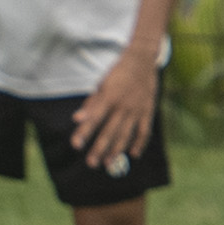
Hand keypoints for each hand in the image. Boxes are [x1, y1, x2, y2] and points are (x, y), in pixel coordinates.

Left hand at [71, 51, 160, 170]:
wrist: (143, 60)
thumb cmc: (117, 72)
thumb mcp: (101, 84)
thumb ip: (90, 103)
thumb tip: (76, 119)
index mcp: (109, 97)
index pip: (94, 118)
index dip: (84, 132)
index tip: (75, 145)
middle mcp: (123, 105)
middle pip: (110, 131)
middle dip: (99, 148)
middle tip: (91, 163)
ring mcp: (137, 110)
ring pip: (126, 134)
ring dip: (117, 150)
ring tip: (107, 163)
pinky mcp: (148, 111)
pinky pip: (144, 131)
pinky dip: (139, 143)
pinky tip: (133, 154)